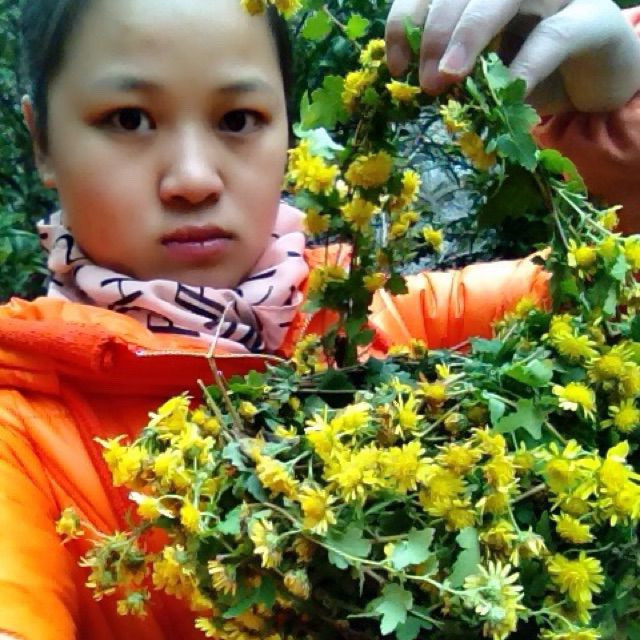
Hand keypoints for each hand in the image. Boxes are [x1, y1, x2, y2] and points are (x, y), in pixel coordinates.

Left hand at [385, 0, 639, 112]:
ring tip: (448, 76)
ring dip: (470, 33)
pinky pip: (553, 37)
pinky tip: (504, 91)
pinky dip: (525, 65)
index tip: (396, 66)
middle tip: (426, 81)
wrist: (594, 82)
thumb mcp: (482, 69)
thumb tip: (410, 80)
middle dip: (435, 32)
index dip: (406, 19)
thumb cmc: (529, 73)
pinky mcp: (592, 21)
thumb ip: (451, 65)